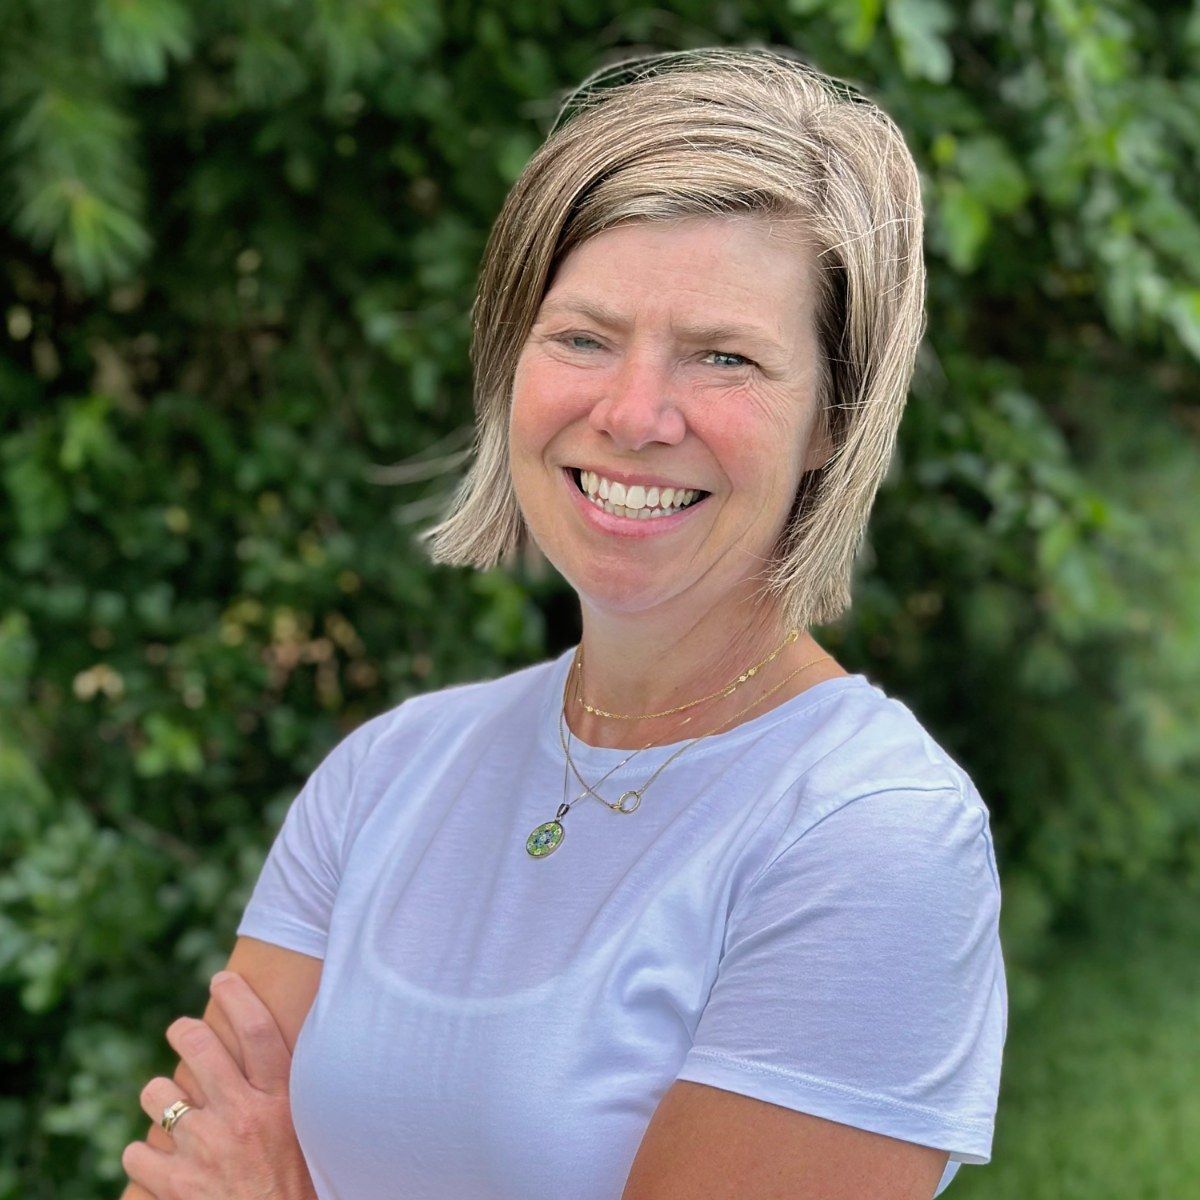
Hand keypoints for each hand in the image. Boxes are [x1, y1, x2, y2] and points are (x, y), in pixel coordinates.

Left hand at [122, 971, 316, 1199]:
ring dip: (159, 1099)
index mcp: (280, 1100)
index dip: (237, 996)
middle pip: (200, 1047)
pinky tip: (158, 1163)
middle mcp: (242, 1116)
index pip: (258, 1030)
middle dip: (183, 1031)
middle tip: (182, 1031)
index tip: (222, 978)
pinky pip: (136, 1152)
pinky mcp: (174, 1185)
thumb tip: (260, 1052)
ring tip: (171, 1110)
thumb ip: (280, 1093)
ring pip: (157, 1094)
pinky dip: (143, 1157)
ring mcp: (205, 1149)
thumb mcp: (303, 1130)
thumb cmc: (295, 1184)